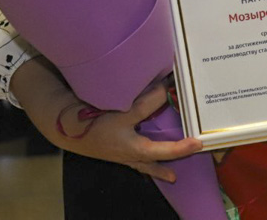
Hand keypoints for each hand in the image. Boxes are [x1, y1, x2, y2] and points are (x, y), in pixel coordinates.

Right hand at [55, 84, 202, 182]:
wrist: (68, 131)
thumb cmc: (95, 123)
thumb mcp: (122, 112)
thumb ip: (145, 103)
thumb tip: (165, 89)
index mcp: (136, 149)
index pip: (166, 150)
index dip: (183, 146)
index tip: (198, 142)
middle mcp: (132, 156)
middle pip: (159, 159)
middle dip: (176, 156)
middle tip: (195, 151)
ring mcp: (123, 157)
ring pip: (146, 165)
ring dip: (159, 168)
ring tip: (172, 177)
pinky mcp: (115, 153)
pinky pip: (134, 163)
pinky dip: (143, 166)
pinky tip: (145, 166)